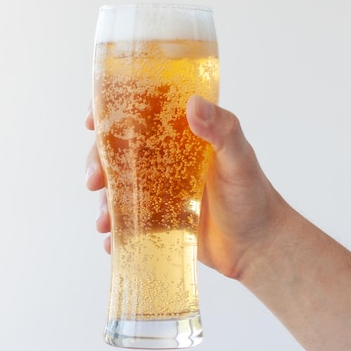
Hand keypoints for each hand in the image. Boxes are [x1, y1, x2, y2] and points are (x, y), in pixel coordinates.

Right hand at [85, 95, 287, 281]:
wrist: (259, 246)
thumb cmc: (253, 195)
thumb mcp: (240, 158)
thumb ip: (222, 130)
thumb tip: (193, 104)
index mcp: (177, 134)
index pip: (138, 112)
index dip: (109, 110)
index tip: (92, 120)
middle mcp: (161, 158)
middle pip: (116, 150)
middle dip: (97, 162)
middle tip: (94, 180)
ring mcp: (156, 189)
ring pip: (116, 186)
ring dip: (103, 201)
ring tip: (104, 221)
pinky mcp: (155, 219)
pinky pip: (126, 221)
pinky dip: (115, 231)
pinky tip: (112, 241)